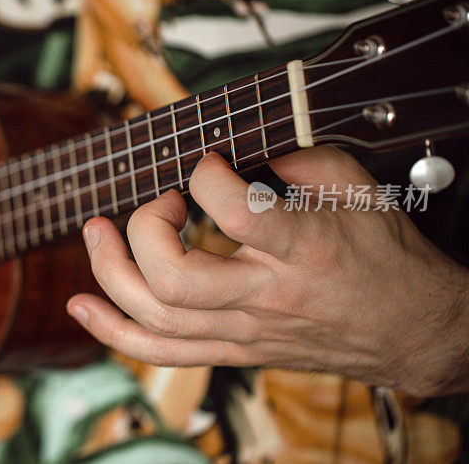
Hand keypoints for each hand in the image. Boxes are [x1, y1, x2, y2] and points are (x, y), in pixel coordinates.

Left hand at [67, 146, 468, 396]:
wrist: (408, 327)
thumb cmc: (383, 255)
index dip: (206, 175)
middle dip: (144, 229)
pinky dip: (114, 332)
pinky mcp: (233, 348)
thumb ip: (296, 154)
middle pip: (175, 281)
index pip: (236, 214)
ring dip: (110, 273)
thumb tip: (236, 138)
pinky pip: (162, 353)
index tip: (206, 159)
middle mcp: (268, 296)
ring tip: (95, 233)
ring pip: (157, 320)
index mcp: (305, 247)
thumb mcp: (356, 186)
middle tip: (157, 198)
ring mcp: (245, 329)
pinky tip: (84, 305)